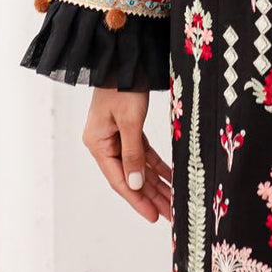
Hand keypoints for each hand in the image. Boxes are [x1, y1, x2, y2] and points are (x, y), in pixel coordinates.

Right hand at [82, 87, 172, 223]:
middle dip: (151, 196)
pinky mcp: (127, 127)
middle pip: (130, 176)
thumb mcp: (129, 121)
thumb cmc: (123, 85)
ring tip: (173, 201)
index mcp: (98, 144)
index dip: (137, 199)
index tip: (154, 215)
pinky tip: (170, 176)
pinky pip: (142, 152)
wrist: (124, 56)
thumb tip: (135, 184)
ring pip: (138, 166)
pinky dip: (156, 164)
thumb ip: (132, 153)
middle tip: (170, 214)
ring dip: (156, 183)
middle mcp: (104, 143)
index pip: (119, 179)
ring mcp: (115, 135)